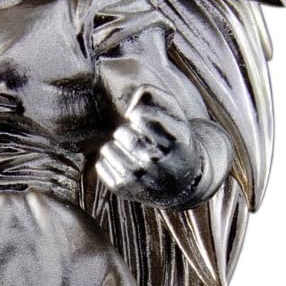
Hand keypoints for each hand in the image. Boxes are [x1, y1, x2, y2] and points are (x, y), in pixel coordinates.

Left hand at [96, 85, 201, 206]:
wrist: (184, 181)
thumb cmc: (174, 138)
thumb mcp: (174, 112)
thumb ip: (153, 95)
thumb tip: (130, 109)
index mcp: (176, 139)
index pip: (141, 116)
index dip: (136, 113)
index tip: (139, 118)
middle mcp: (159, 161)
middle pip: (123, 133)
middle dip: (125, 130)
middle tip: (135, 136)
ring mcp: (142, 178)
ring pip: (109, 148)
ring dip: (115, 144)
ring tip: (129, 150)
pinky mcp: (125, 190)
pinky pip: (101, 164)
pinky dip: (107, 159)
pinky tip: (123, 162)